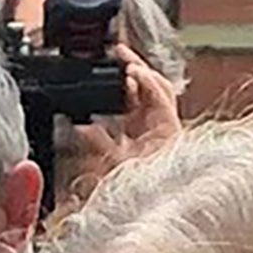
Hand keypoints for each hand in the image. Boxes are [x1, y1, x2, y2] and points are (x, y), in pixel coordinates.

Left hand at [63, 51, 185, 193]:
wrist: (151, 201)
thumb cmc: (136, 186)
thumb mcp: (109, 159)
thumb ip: (97, 140)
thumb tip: (79, 125)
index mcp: (141, 128)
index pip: (133, 94)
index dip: (122, 78)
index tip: (108, 64)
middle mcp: (155, 123)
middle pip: (148, 85)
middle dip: (135, 66)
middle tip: (119, 51)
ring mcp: (166, 124)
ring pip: (159, 86)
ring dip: (143, 71)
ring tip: (127, 62)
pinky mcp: (173, 126)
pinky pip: (163, 97)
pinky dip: (149, 83)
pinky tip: (135, 75)